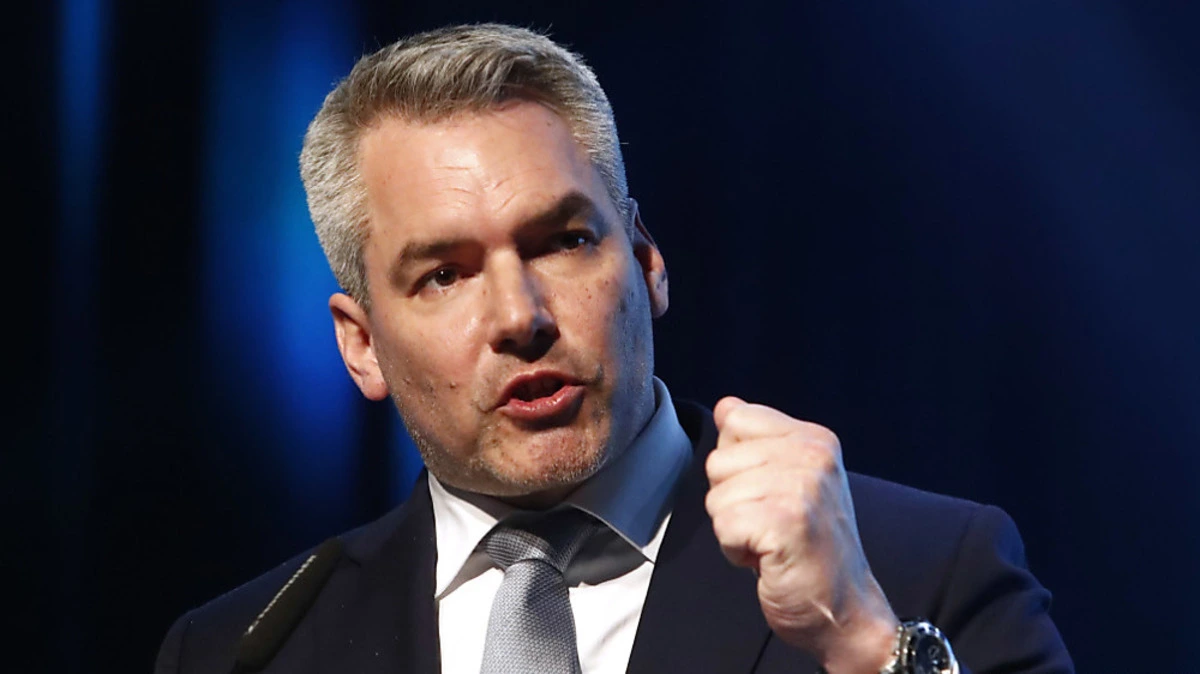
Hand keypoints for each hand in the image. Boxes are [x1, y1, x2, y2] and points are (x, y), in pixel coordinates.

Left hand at [705, 396, 899, 672]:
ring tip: (771, 542)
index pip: (735, 419)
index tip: (770, 495)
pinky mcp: (788, 521)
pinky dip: (736, 551)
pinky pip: (723, 525)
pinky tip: (768, 559)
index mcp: (814, 438)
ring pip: (716, 496)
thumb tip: (725, 406)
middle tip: (772, 526)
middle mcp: (813, 455)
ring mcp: (804, 486)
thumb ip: (755, 441)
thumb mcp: (787, 483)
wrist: (845, 610)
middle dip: (732, 501)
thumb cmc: (810, 549)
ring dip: (733, 529)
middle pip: (718, 461)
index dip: (736, 465)